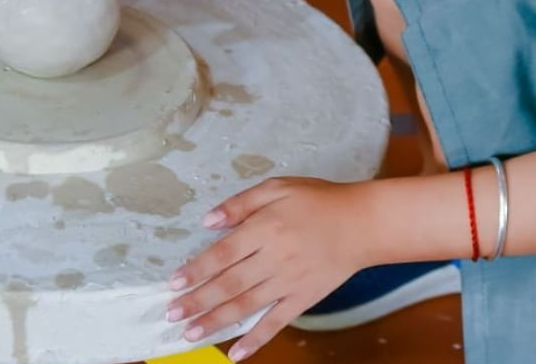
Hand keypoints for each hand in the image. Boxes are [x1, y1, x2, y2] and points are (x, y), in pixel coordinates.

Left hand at [167, 178, 376, 359]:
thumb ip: (241, 203)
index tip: (174, 283)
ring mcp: (289, 282)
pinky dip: (256, 340)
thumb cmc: (318, 201)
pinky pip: (276, 322)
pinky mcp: (303, 298)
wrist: (363, 224)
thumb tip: (207, 221)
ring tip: (191, 334)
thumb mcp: (277, 188)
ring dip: (216, 321)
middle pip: (229, 284)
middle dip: (198, 301)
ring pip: (246, 306)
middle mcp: (274, 258)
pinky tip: (236, 354)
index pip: (223, 253)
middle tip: (172, 315)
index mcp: (265, 228)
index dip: (197, 270)